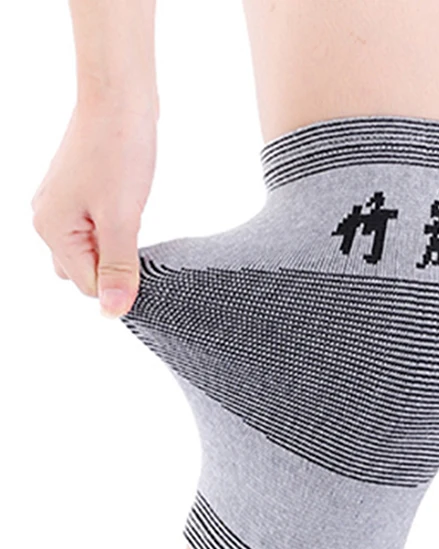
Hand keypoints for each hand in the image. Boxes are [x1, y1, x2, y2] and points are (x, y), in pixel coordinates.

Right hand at [31, 101, 156, 317]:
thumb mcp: (123, 220)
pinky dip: (114, 231)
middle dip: (114, 266)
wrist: (120, 98)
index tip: (144, 262)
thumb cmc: (119, 153)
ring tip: (132, 217)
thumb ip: (118, 269)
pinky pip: (94, 230)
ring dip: (116, 247)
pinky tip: (129, 210)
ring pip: (91, 252)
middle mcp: (46, 219)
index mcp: (52, 230)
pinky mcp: (77, 194)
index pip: (87, 286)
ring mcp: (60, 205)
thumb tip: (111, 312)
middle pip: (85, 272)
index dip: (119, 283)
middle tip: (137, 235)